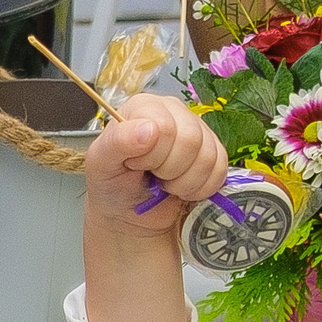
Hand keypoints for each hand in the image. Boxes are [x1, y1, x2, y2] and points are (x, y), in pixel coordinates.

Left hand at [85, 93, 227, 238]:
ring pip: (208, 157)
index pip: (165, 127)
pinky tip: (180, 188)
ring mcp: (198, 131)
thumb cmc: (112, 185)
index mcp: (144, 107)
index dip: (151, 155)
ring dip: (183, 183)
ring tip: (163, 184)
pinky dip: (199, 189)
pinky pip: (220, 171)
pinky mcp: (214, 153)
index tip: (135, 164)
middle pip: (190, 140)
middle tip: (150, 176)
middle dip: (168, 170)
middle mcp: (174, 112)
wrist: (127, 214)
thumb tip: (148, 129)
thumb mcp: (101, 164)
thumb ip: (117, 142)